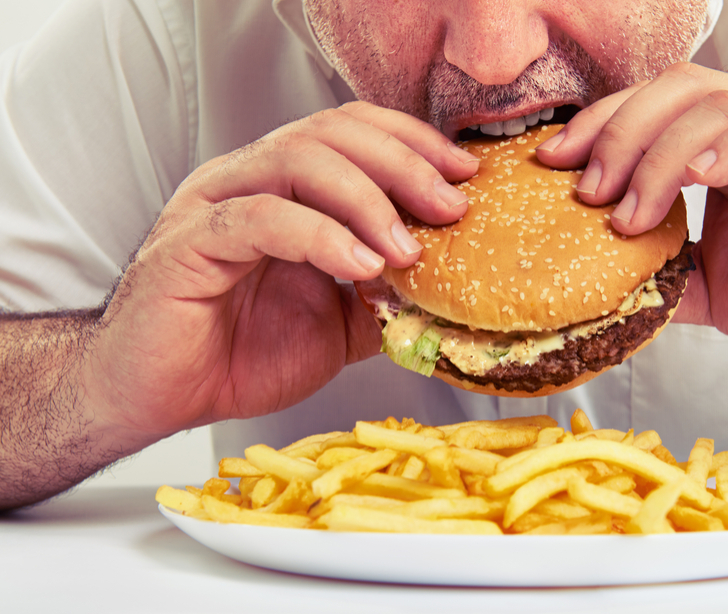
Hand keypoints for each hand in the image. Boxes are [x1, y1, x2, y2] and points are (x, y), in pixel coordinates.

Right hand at [82, 103, 478, 442]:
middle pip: (332, 134)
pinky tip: (358, 265)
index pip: (353, 131)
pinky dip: (319, 235)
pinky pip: (259, 217)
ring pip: (297, 160)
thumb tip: (449, 293)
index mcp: (285, 188)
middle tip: (450, 207)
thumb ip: (388, 299)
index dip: (413, 143)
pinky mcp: (189, 242)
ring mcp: (216, 204)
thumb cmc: (238, 353)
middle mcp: (249, 181)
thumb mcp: (340, 325)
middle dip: (403, 165)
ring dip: (366, 199)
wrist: (162, 397)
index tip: (465, 175)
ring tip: (407, 249)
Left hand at [537, 62, 727, 371]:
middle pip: (669, 91)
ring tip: (628, 210)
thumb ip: (661, 279)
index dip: (595, 129)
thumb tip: (599, 294)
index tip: (550, 164)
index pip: (646, 112)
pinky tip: (694, 177)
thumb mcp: (710, 291)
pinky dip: (724, 145)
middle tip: (582, 190)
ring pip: (710, 103)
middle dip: (613, 133)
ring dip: (655, 153)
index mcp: (716, 152)